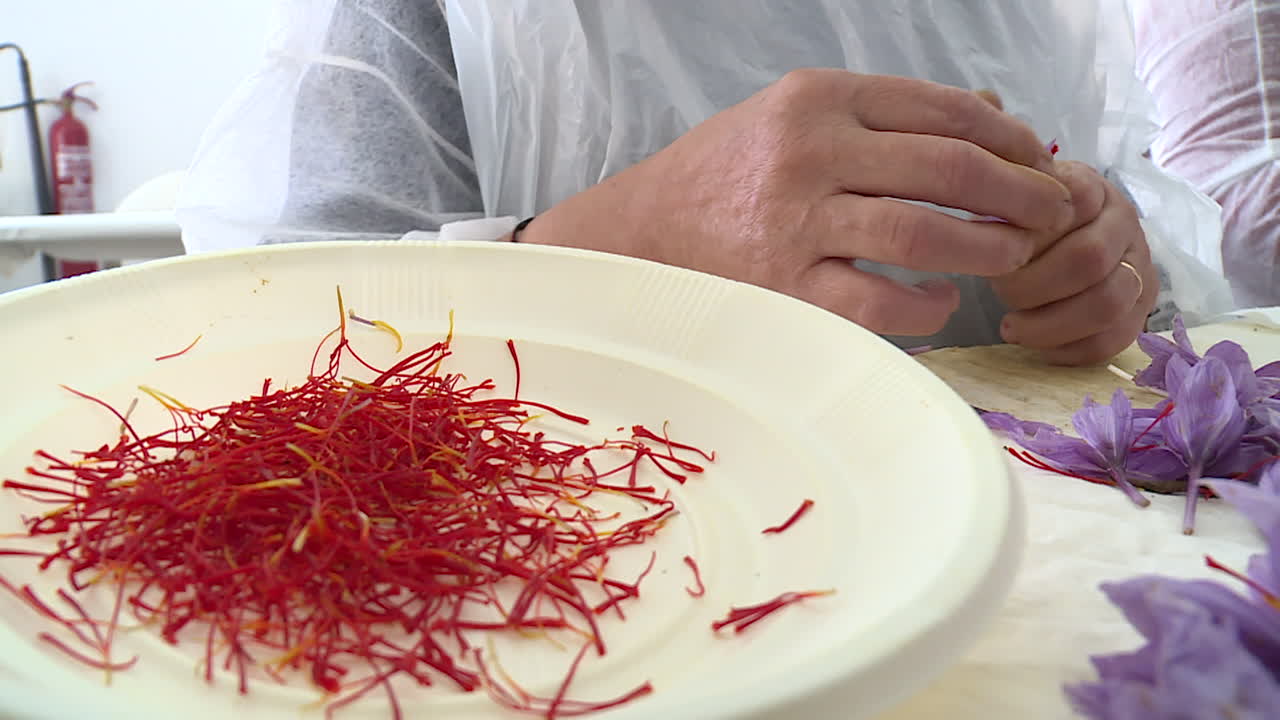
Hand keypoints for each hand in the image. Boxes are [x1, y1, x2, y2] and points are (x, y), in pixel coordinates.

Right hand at [516, 69, 1072, 335]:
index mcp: (819, 98)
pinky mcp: (786, 286)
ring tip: (1013, 255)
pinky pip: (878, 300)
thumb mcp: (795, 113)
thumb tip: (993, 121)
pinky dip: (925, 305)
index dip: (1008, 139)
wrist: (644, 228)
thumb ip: (884, 114)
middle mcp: (811, 151)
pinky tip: (941, 302)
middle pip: (948, 166)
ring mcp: (797, 221)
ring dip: (987, 246)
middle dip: (1018, 192)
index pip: (942, 109)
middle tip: (1052, 212)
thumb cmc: (729, 171)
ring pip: (922, 232)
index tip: (1038, 163)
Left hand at [989, 161, 1156, 364]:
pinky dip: (1068, 350)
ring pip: (1107, 305)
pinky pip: (1111, 341)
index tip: (992, 248)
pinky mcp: (1139, 311)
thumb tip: (996, 197)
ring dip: (1050, 324)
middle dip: (1033, 285)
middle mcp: (1125, 225)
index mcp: (1093, 190)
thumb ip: (1010, 193)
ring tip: (1011, 327)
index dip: (1027, 235)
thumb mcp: (1013, 196)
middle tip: (1000, 293)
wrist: (1060, 242)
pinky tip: (1037, 345)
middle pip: (1088, 259)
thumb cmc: (1027, 221)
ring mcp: (1139, 269)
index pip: (1071, 206)